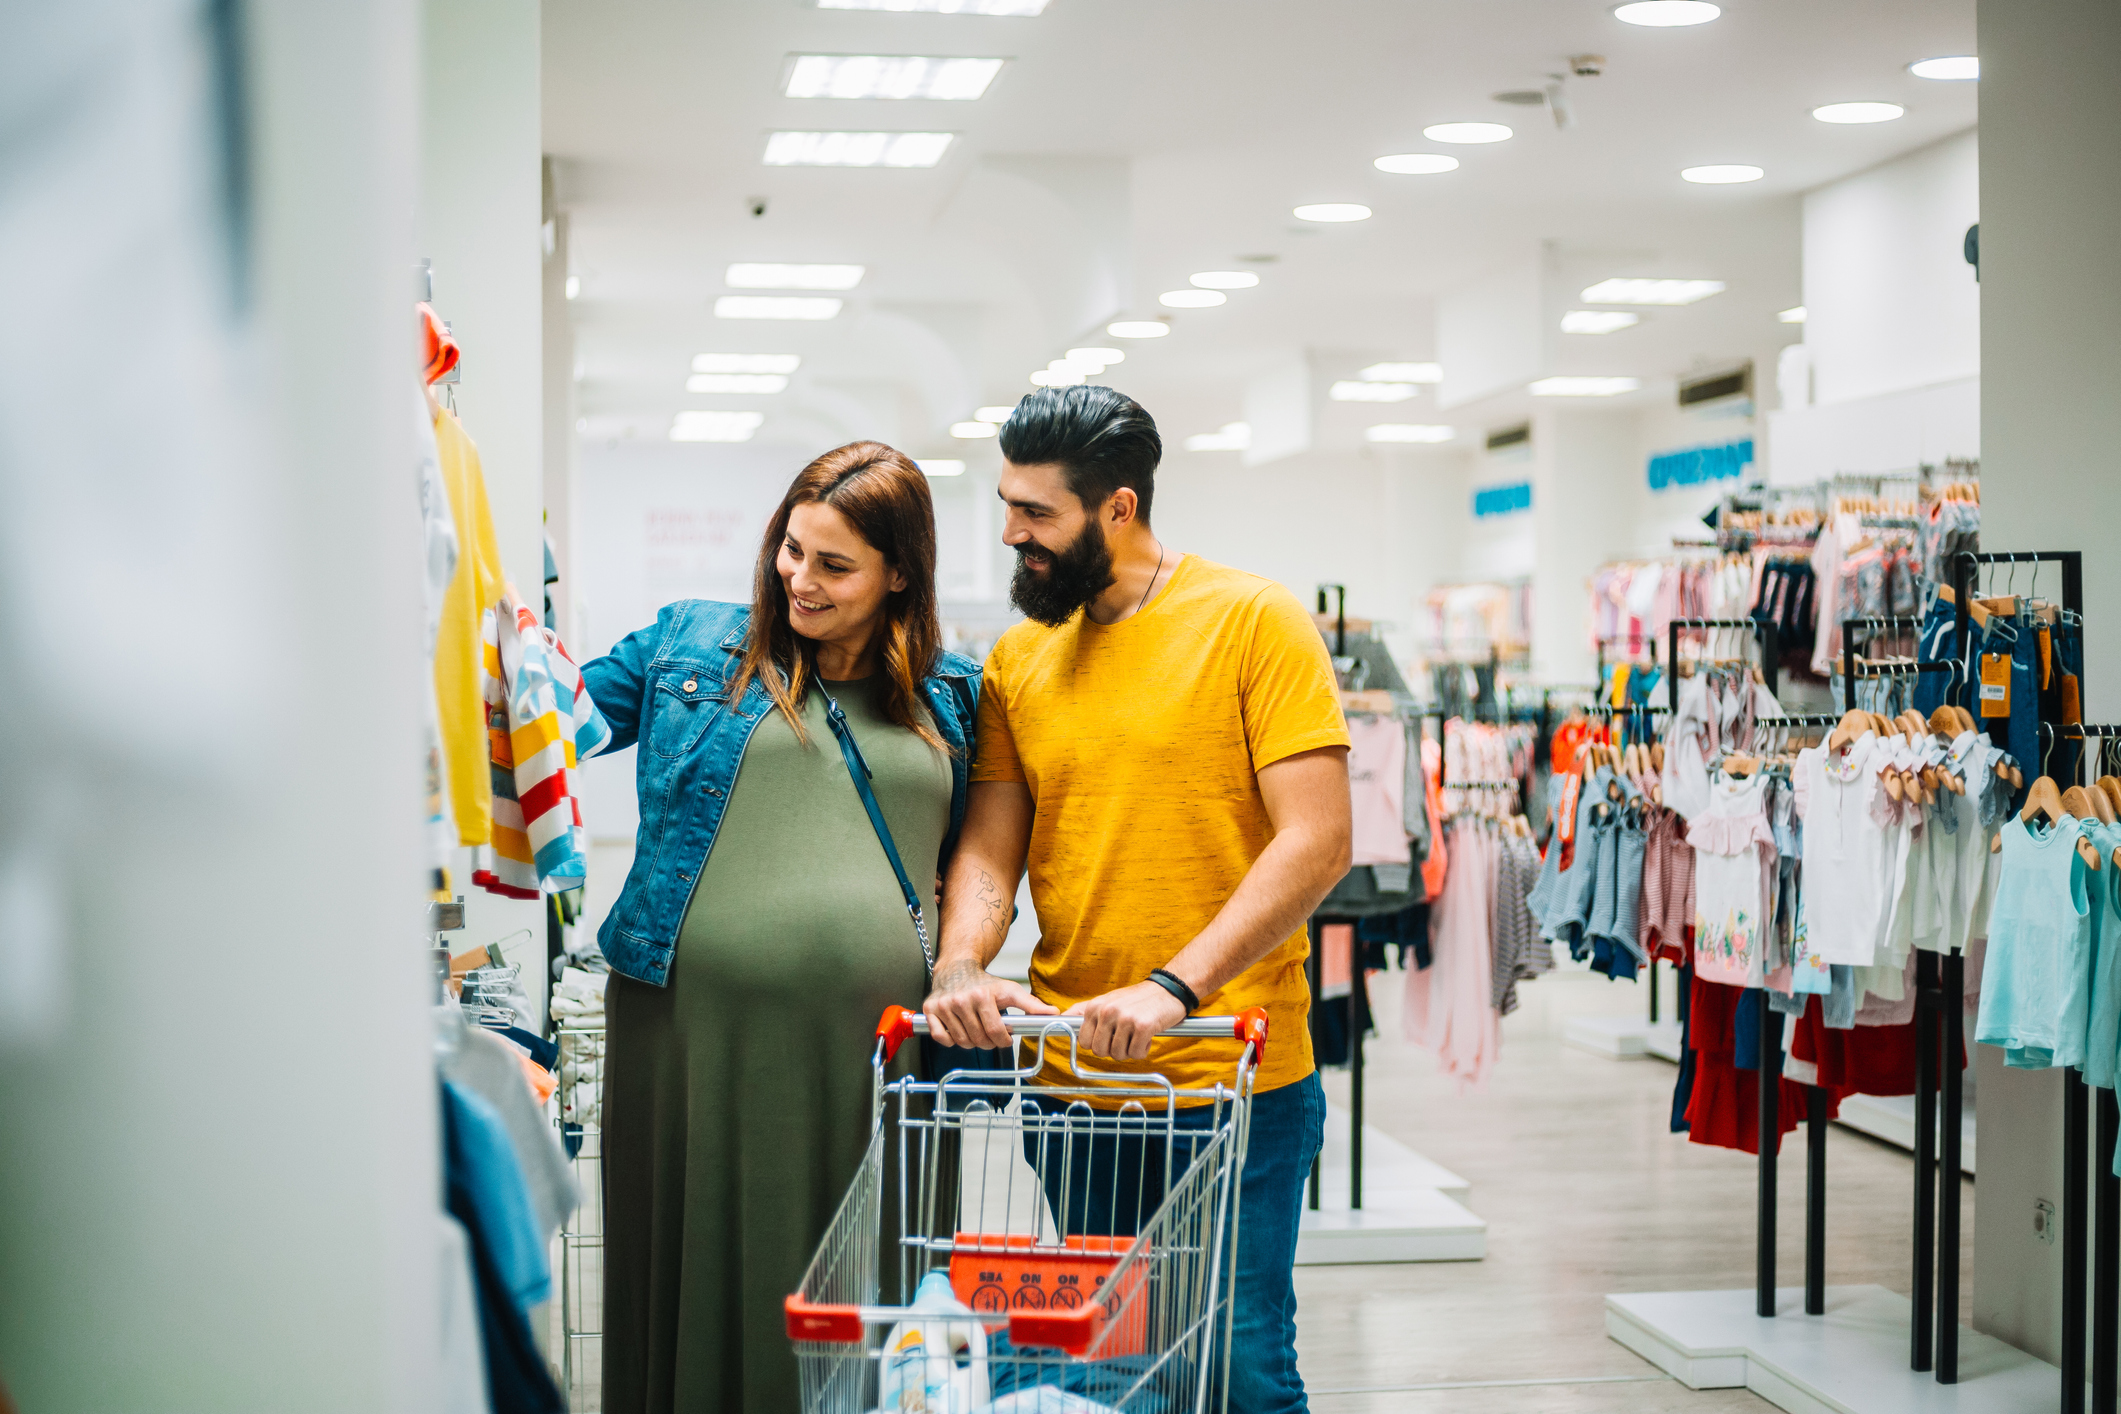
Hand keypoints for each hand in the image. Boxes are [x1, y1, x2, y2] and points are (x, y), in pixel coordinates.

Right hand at [922, 957, 1056, 1048]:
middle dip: (988, 1042)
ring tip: (976, 1030)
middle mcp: (961, 1000)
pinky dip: (950, 1040)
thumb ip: (1031, 1005)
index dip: (1004, 1040)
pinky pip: (941, 1038)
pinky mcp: (930, 1009)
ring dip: (971, 1042)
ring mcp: (944, 1005)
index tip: (1006, 1037)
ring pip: (961, 1041)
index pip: (995, 1032)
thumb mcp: (1010, 990)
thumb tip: (1053, 1014)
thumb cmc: (984, 982)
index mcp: (982, 995)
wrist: (957, 969)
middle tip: (990, 1035)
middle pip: (978, 1039)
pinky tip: (958, 1030)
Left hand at [1067, 981, 1188, 1061]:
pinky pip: (1136, 1053)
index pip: (1084, 1042)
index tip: (1110, 1037)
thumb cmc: (1138, 999)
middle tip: (1126, 1037)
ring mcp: (1124, 1019)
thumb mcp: (1108, 1000)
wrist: (1169, 989)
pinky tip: (1148, 1035)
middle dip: (1114, 1050)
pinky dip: (1144, 1049)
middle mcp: (1107, 1012)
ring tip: (1138, 1033)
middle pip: (1100, 1052)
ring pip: (1118, 1055)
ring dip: (1130, 1050)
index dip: (1098, 1044)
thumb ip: (1084, 1011)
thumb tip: (1060, 1019)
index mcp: (1095, 1007)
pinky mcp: (1142, 1026)